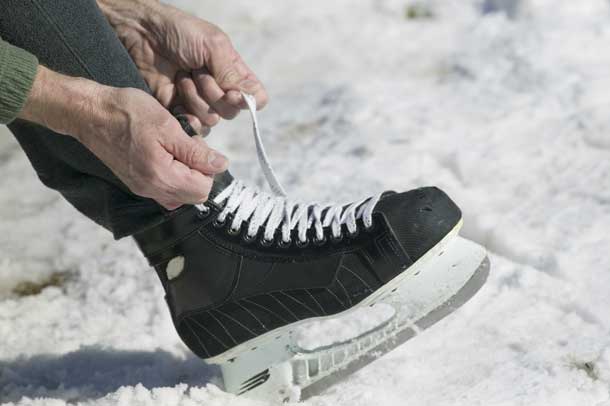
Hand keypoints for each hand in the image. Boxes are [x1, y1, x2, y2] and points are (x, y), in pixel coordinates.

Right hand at [19, 66, 227, 209]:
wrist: (90, 113)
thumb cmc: (127, 114)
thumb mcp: (168, 127)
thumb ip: (196, 151)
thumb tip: (221, 165)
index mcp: (161, 177)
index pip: (203, 189)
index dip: (208, 168)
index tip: (197, 145)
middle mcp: (151, 190)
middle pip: (194, 195)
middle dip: (199, 172)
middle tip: (187, 145)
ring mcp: (142, 189)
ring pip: (180, 194)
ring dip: (186, 174)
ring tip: (175, 148)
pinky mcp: (136, 183)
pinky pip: (165, 189)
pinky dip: (172, 175)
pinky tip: (165, 154)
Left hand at [98, 0, 267, 133]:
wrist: (141, 34)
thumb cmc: (178, 31)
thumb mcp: (212, 45)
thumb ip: (232, 72)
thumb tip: (252, 99)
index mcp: (233, 73)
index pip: (255, 99)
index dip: (246, 101)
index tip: (231, 92)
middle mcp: (220, 90)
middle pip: (231, 112)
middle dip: (212, 94)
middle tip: (196, 72)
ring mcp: (200, 102)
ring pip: (211, 120)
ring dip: (194, 98)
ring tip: (180, 77)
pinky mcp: (180, 110)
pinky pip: (192, 126)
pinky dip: (185, 114)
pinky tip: (175, 95)